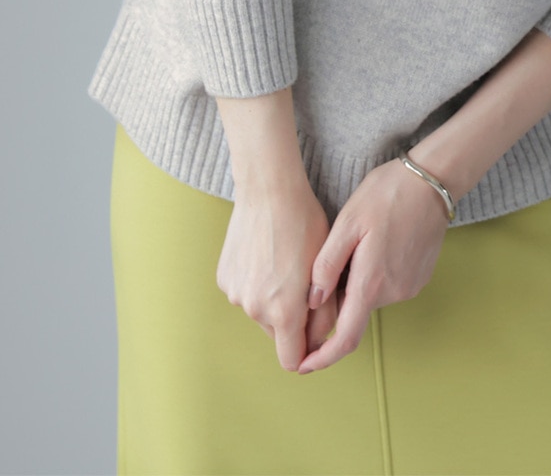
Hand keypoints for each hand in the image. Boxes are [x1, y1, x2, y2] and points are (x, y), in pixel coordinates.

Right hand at [216, 177, 338, 371]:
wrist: (269, 191)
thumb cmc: (305, 225)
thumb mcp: (326, 270)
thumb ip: (325, 313)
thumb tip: (319, 340)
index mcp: (284, 312)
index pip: (291, 360)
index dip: (305, 351)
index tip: (312, 331)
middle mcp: (255, 310)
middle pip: (277, 334)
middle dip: (291, 319)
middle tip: (303, 284)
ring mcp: (236, 294)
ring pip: (261, 312)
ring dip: (273, 300)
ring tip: (284, 264)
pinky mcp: (225, 279)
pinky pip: (245, 293)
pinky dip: (256, 283)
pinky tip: (266, 255)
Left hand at [298, 159, 449, 372]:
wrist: (432, 180)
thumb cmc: (386, 194)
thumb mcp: (347, 223)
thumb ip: (327, 265)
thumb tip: (311, 301)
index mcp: (371, 283)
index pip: (345, 338)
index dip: (322, 358)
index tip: (304, 365)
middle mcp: (394, 293)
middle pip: (355, 310)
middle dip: (339, 296)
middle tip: (334, 257)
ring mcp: (410, 287)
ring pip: (372, 296)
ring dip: (358, 282)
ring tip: (357, 242)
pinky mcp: (420, 277)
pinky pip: (388, 285)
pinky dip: (375, 275)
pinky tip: (376, 243)